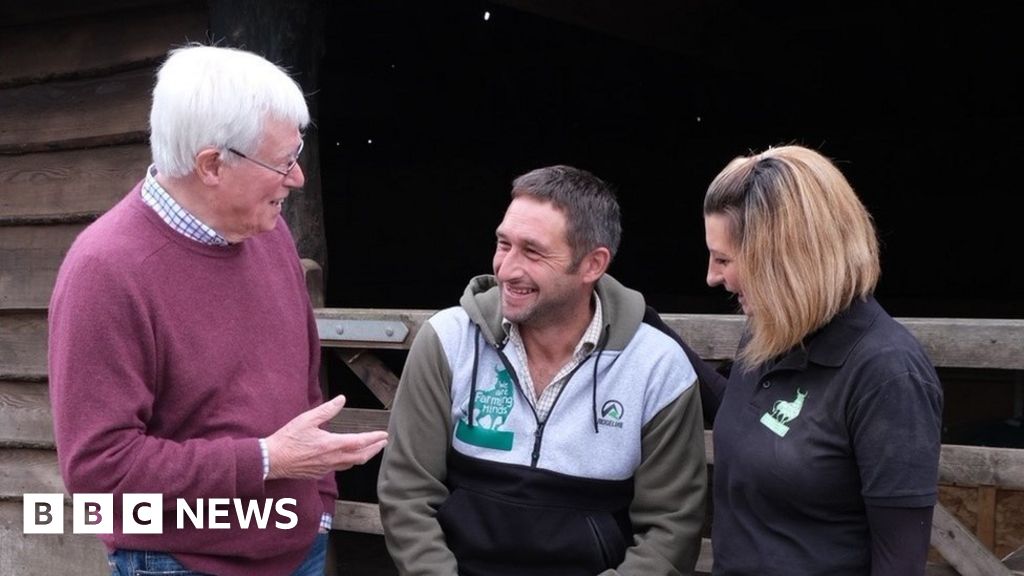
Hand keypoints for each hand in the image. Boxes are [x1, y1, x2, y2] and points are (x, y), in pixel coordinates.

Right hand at [264, 395, 387, 479]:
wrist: (272, 460)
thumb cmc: (288, 439)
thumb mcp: (307, 419)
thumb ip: (327, 410)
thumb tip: (341, 399)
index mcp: (331, 444)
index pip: (360, 442)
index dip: (374, 438)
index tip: (384, 435)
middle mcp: (332, 459)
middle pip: (361, 456)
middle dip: (374, 449)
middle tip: (383, 443)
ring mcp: (326, 468)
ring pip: (352, 464)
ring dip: (364, 456)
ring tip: (370, 450)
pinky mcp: (319, 473)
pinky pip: (340, 468)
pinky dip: (350, 461)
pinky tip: (348, 457)